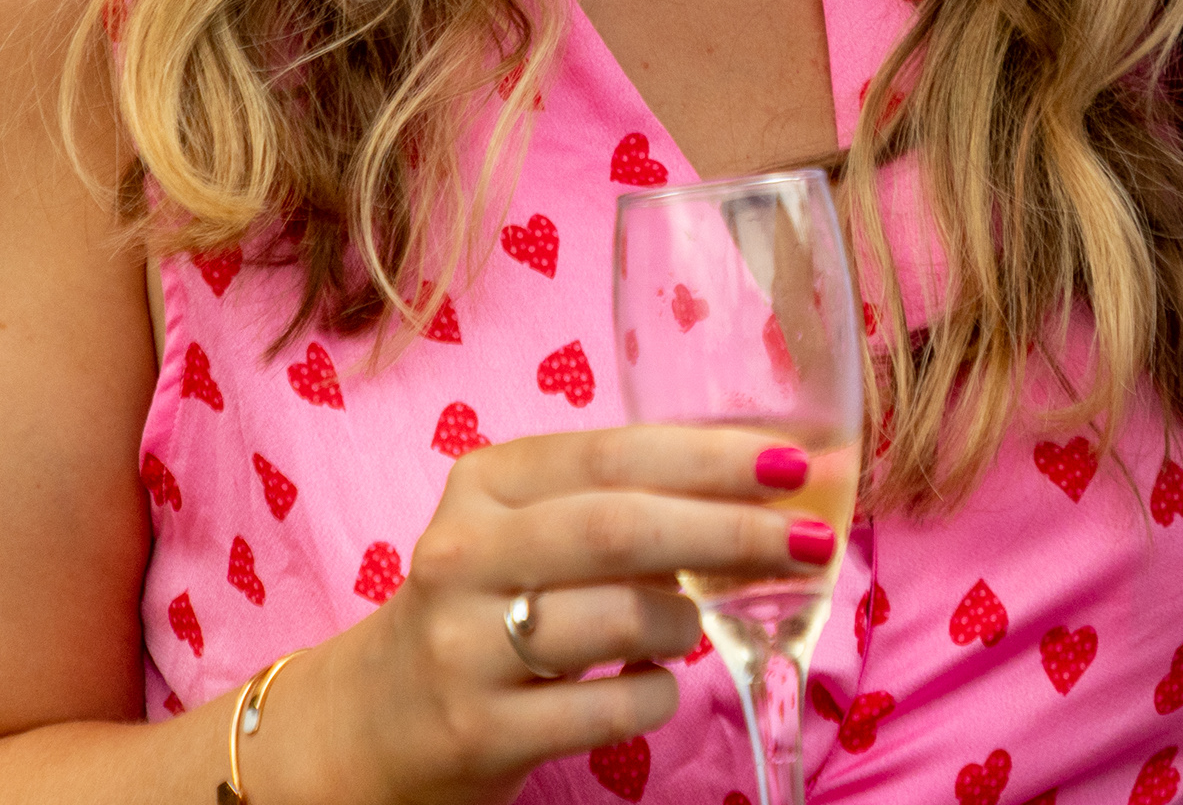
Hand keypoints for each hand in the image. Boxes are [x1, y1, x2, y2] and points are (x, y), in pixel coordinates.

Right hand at [263, 423, 833, 804]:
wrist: (372, 721)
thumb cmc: (485, 606)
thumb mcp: (529, 531)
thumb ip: (624, 500)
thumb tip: (772, 479)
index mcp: (485, 484)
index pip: (615, 453)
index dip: (713, 456)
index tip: (793, 464)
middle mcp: (463, 555)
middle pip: (622, 528)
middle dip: (732, 530)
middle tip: (809, 542)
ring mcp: (464, 646)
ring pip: (621, 618)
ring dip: (687, 619)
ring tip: (693, 621)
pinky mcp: (478, 729)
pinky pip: (611, 707)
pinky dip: (657, 691)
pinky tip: (652, 682)